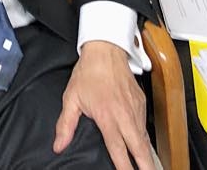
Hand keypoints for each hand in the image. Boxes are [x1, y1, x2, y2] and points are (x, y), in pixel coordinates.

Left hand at [53, 42, 154, 169]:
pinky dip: (144, 137)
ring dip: (146, 154)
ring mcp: (136, 109)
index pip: (118, 150)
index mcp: (108, 117)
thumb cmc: (88, 72)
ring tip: (147, 166)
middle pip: (140, 149)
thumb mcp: (71, 98)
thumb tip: (59, 145)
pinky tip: (141, 144)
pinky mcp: (141, 102)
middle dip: (146, 166)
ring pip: (144, 137)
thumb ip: (65, 124)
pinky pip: (145, 124)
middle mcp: (125, 115)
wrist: (105, 49)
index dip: (124, 168)